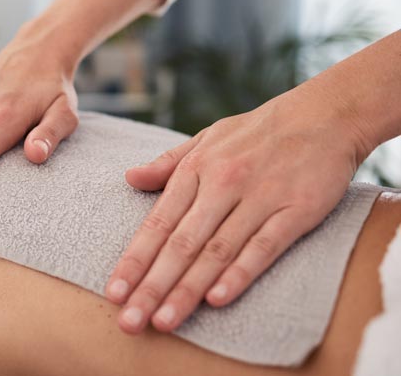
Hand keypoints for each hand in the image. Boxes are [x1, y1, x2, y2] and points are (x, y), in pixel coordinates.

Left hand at [104, 86, 373, 333]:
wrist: (322, 115)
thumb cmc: (256, 131)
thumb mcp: (206, 137)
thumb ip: (168, 163)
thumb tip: (129, 177)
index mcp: (195, 169)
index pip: (157, 224)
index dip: (134, 261)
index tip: (113, 292)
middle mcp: (221, 185)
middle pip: (180, 244)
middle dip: (152, 286)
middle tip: (129, 321)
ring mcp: (258, 199)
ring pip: (216, 251)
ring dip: (188, 289)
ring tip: (164, 321)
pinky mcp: (295, 211)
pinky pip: (263, 247)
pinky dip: (239, 273)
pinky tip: (217, 299)